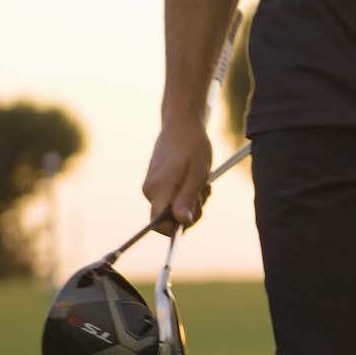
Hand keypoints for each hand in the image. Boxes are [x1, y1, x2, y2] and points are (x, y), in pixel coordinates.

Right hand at [140, 120, 213, 235]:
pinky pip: (173, 200)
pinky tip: (196, 182)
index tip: (192, 217)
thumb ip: (187, 199)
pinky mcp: (158, 184)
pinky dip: (187, 195)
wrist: (182, 125)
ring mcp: (152, 187)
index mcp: (158, 190)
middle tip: (205, 192)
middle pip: (169, 219)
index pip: (157, 224)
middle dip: (191, 212)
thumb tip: (182, 222)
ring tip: (203, 183)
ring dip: (192, 202)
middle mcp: (150, 191)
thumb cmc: (192, 147)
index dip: (174, 229)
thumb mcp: (197, 174)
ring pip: (174, 210)